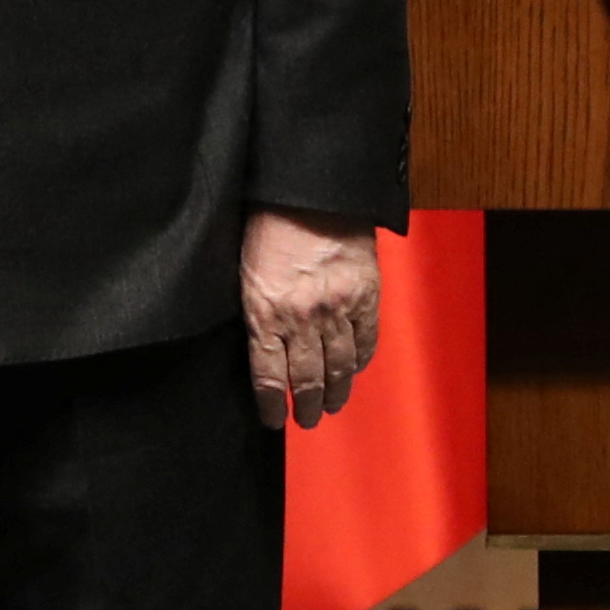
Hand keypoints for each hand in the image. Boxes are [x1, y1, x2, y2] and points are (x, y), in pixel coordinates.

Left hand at [242, 209, 382, 430]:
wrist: (312, 190)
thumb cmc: (267, 224)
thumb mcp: (243, 272)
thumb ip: (255, 313)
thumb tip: (260, 348)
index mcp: (265, 313)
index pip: (269, 377)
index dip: (272, 405)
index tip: (273, 419)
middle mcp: (302, 318)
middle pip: (308, 379)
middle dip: (308, 406)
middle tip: (307, 420)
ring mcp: (338, 309)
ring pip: (340, 367)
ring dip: (337, 393)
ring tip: (332, 406)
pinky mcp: (366, 296)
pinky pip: (366, 341)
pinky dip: (360, 361)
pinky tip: (354, 371)